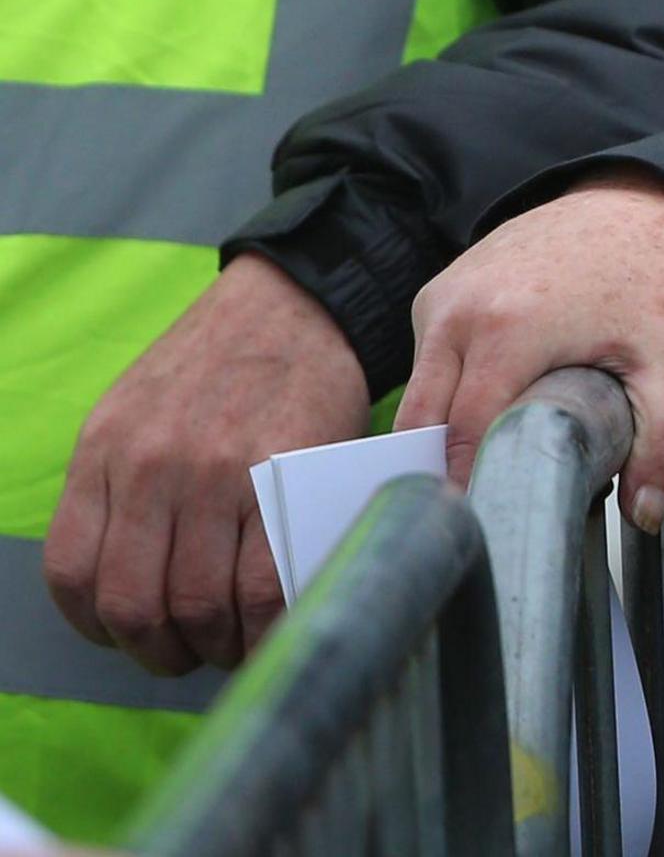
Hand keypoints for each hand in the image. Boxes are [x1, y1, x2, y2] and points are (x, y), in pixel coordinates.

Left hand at [43, 255, 370, 673]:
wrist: (295, 304)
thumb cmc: (218, 366)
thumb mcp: (137, 412)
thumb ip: (120, 487)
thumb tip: (128, 578)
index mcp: (104, 450)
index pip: (72, 572)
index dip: (94, 626)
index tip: (124, 636)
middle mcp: (152, 466)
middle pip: (133, 603)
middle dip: (157, 651)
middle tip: (184, 654)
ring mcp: (218, 473)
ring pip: (198, 605)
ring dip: (214, 647)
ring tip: (232, 644)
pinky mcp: (283, 478)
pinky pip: (262, 585)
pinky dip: (262, 626)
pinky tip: (267, 626)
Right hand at [402, 171, 663, 532]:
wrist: (633, 206)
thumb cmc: (655, 282)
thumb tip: (642, 515)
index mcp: (507, 330)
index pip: (463, 437)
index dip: (471, 487)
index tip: (486, 526)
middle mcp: (458, 312)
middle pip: (424, 424)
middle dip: (443, 474)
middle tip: (477, 514)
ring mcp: (440, 299)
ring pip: (419, 399)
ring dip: (442, 438)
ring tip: (485, 471)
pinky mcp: (436, 295)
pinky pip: (425, 367)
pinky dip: (446, 400)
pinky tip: (485, 417)